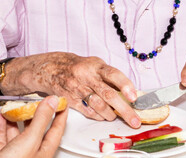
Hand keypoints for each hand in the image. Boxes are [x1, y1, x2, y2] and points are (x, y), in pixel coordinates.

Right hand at [0, 96, 67, 157]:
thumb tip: (52, 102)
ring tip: (15, 106)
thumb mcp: (30, 140)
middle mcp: (32, 153)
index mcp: (44, 151)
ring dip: (16, 118)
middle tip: (35, 99)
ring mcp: (16, 154)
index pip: (56, 129)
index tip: (61, 101)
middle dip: (34, 113)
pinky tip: (1, 118)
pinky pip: (3, 138)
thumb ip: (41, 120)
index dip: (60, 114)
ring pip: (18, 132)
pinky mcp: (2, 155)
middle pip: (36, 129)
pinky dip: (2, 127)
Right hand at [12, 52, 141, 127]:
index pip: (113, 74)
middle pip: (108, 95)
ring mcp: (77, 89)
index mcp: (95, 66)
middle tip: (134, 121)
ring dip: (110, 114)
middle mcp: (86, 77)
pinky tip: (102, 116)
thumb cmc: (79, 67)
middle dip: (124, 110)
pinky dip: (98, 116)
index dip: (125, 85)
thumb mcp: (95, 64)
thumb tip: (128, 93)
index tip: (134, 97)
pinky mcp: (70, 100)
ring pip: (98, 106)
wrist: (51, 68)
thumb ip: (110, 77)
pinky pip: (87, 111)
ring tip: (115, 117)